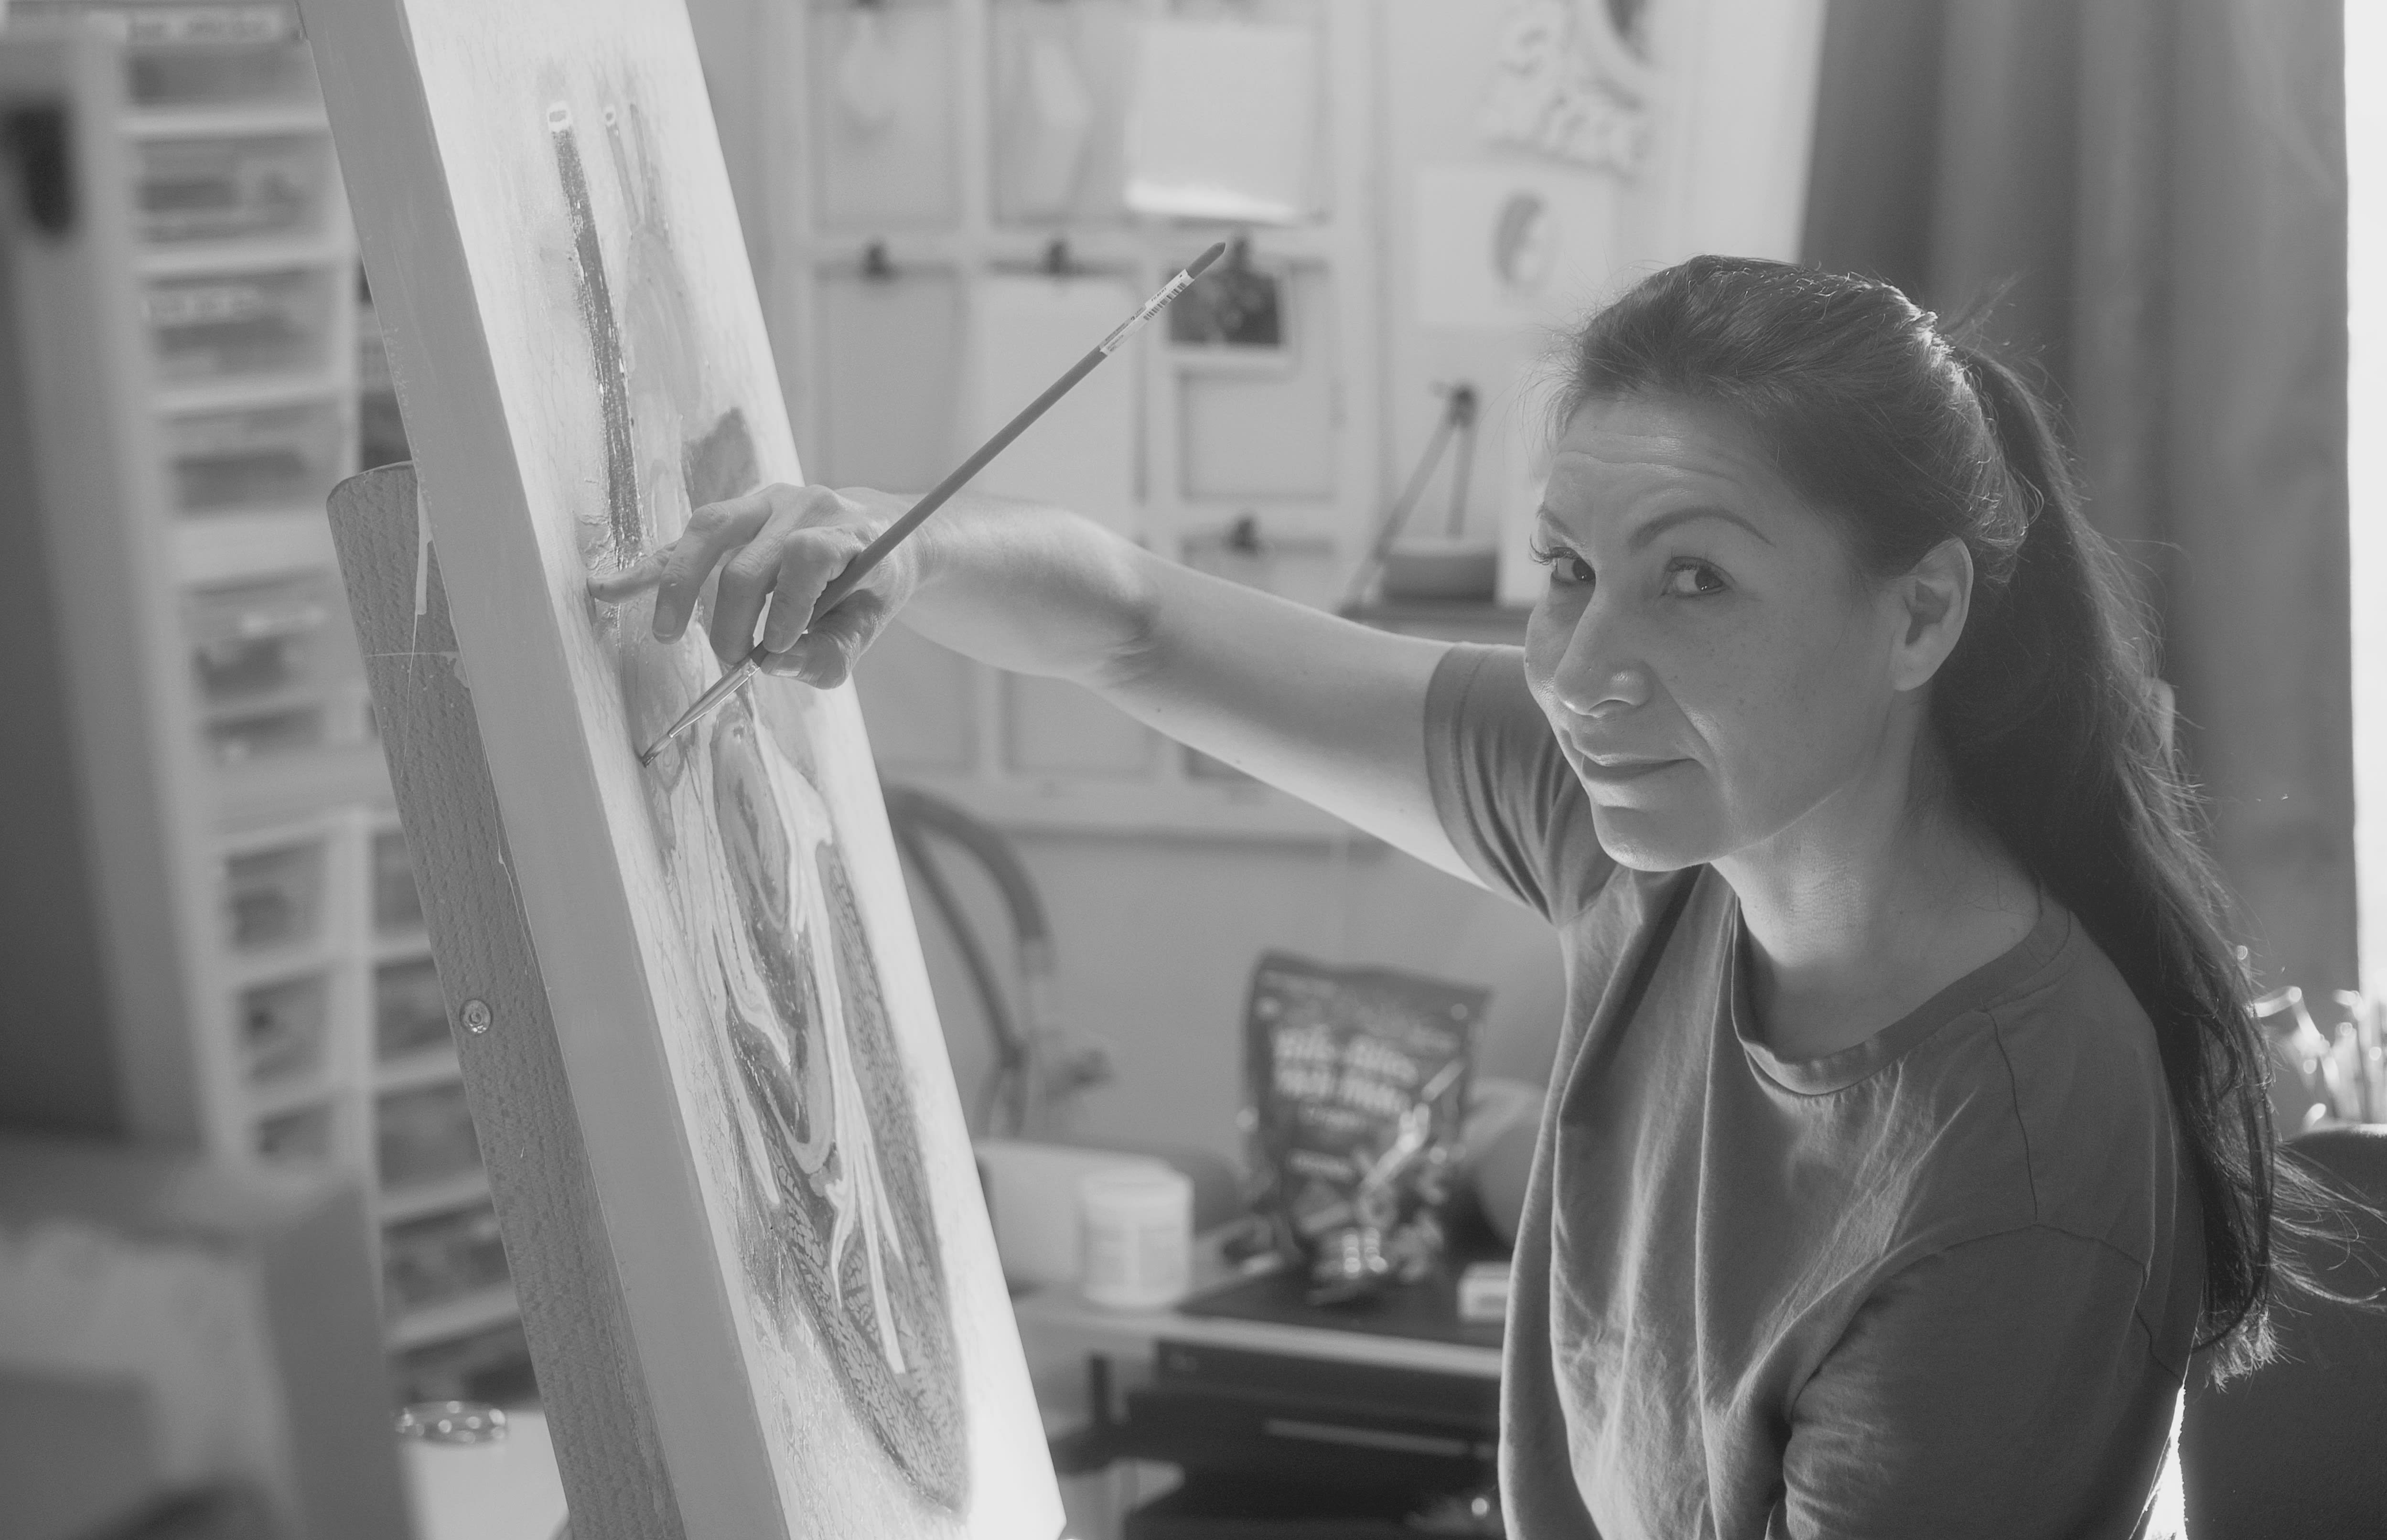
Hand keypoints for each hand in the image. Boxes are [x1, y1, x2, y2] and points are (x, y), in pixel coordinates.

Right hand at [587, 483, 917, 686]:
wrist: (876, 533)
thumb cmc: (868, 588)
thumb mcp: (866, 629)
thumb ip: (829, 655)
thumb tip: (773, 665)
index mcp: (848, 532)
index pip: (808, 556)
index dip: (788, 606)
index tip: (774, 649)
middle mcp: (804, 506)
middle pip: (748, 562)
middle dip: (731, 623)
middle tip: (732, 661)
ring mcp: (765, 501)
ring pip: (707, 533)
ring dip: (681, 589)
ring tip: (667, 633)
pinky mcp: (734, 513)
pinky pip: (684, 538)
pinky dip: (649, 568)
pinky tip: (608, 588)